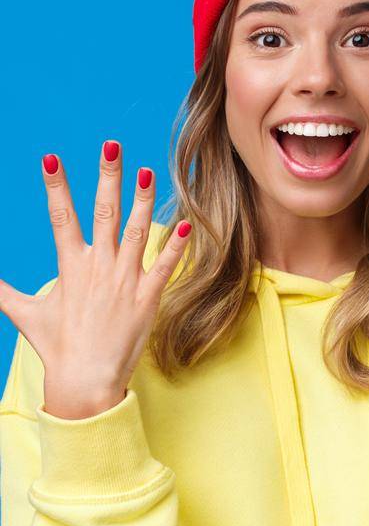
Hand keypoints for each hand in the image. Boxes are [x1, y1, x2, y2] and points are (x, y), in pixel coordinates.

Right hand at [0, 141, 191, 418]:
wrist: (85, 380)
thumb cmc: (57, 347)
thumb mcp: (24, 313)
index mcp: (70, 267)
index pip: (61, 217)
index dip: (57, 187)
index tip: (52, 157)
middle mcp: (98, 267)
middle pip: (104, 214)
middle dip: (107, 177)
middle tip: (112, 145)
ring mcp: (125, 281)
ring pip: (136, 232)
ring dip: (143, 200)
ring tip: (149, 171)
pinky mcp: (148, 297)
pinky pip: (165, 266)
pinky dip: (176, 245)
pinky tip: (187, 223)